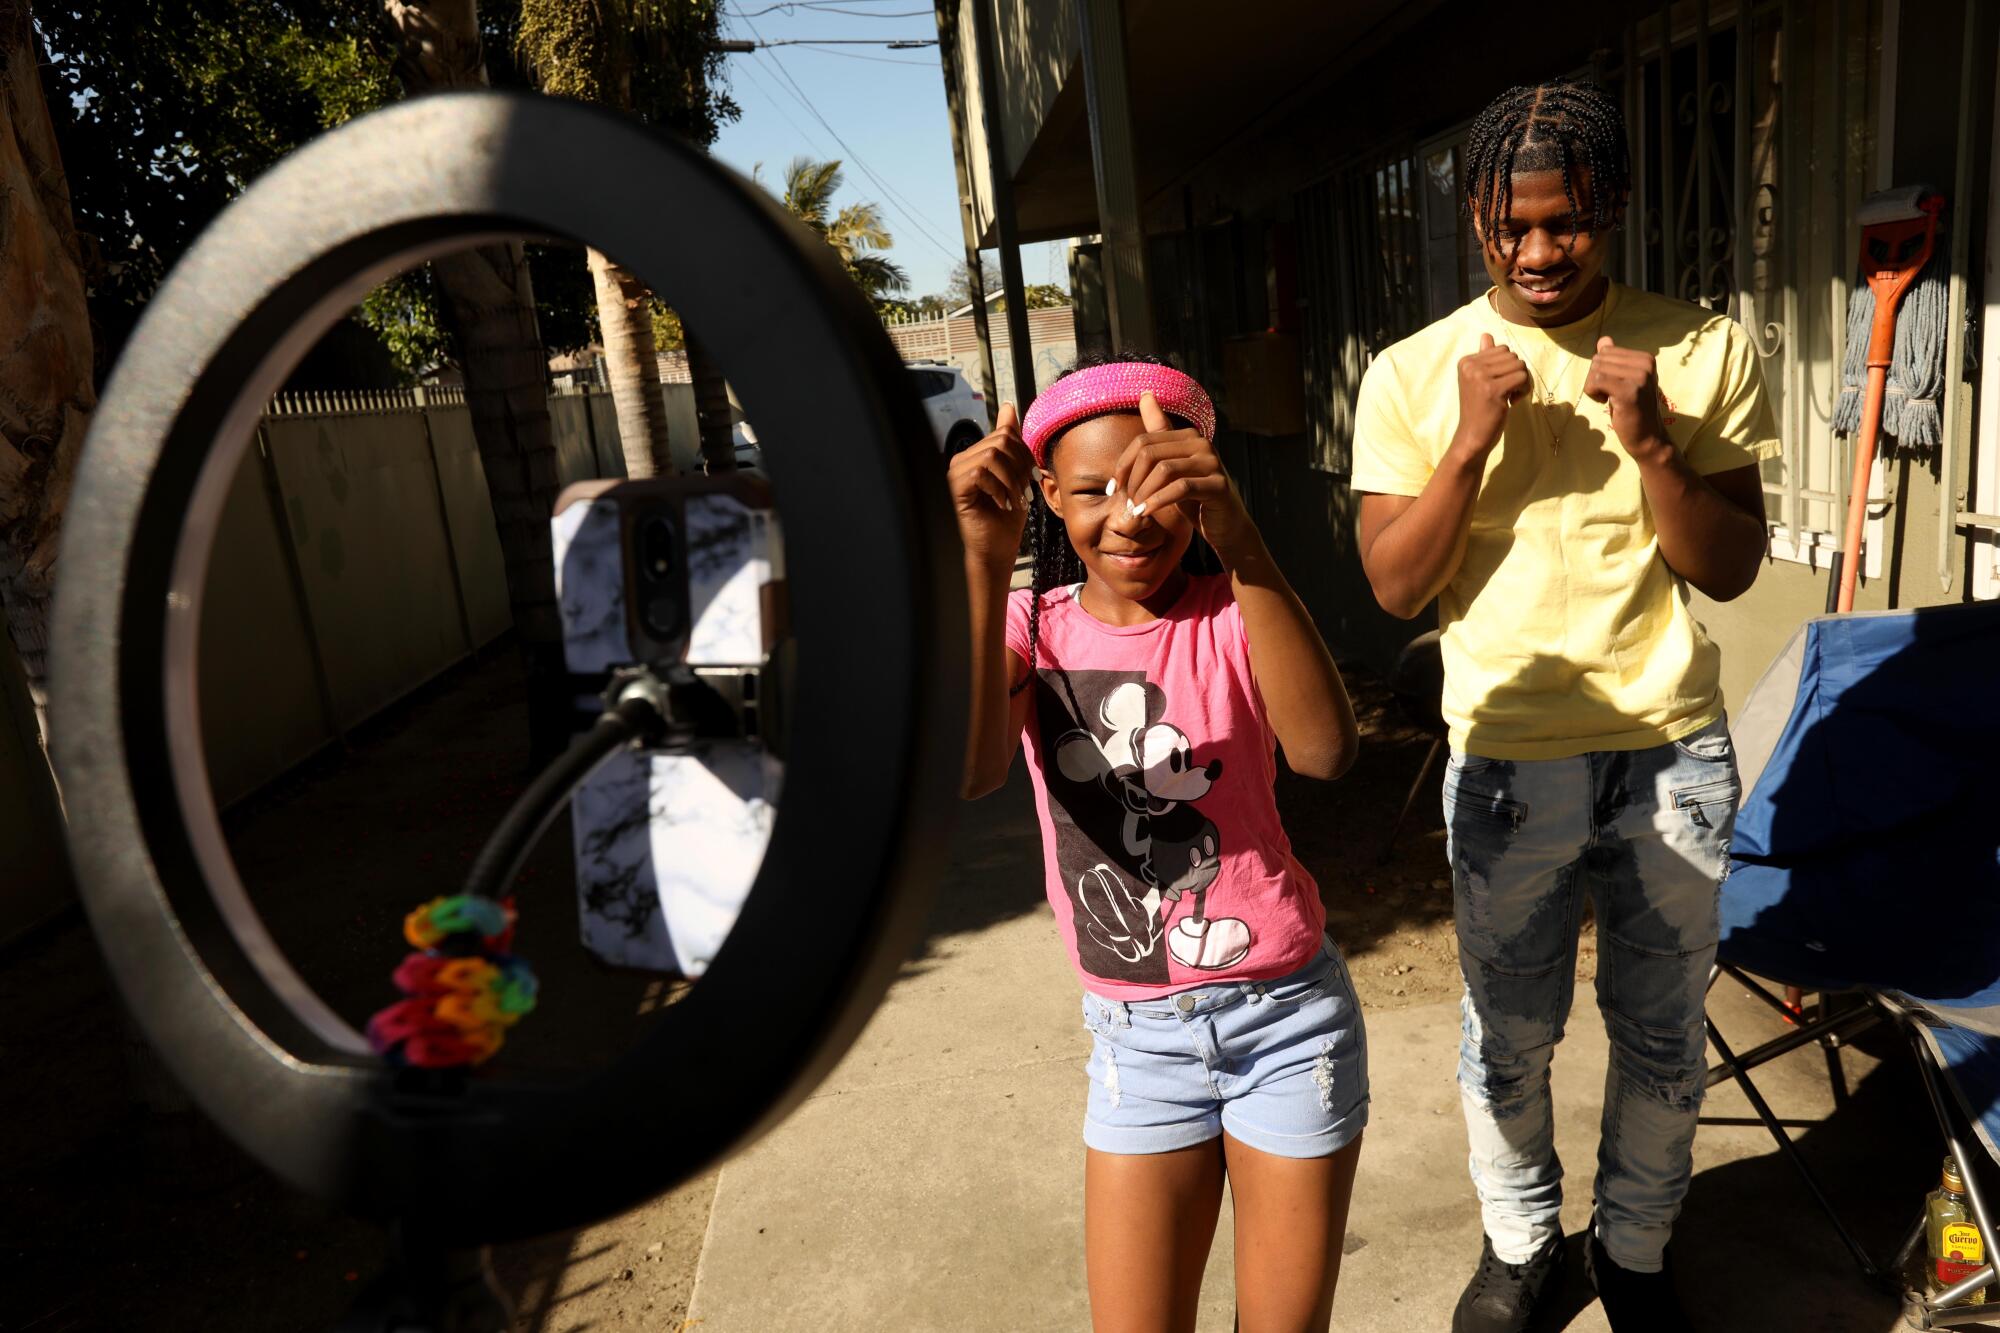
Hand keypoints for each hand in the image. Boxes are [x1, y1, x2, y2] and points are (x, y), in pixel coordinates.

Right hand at [947, 402, 1035, 572]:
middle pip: (1000, 441)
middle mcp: (963, 459)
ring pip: (992, 455)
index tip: (1032, 477)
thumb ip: (1013, 443)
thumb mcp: (1017, 474)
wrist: (997, 548)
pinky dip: (998, 488)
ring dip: (1011, 480)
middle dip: (1020, 466)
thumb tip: (1009, 407)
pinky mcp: (955, 487)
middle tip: (1024, 490)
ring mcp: (956, 472)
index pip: (1005, 433)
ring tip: (1014, 499)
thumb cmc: (1006, 517)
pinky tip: (1001, 504)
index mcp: (977, 453)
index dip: (1024, 453)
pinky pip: (981, 472)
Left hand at [1113, 391, 1259, 565]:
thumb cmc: (1195, 499)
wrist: (1225, 526)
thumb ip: (1159, 435)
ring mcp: (1212, 463)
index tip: (1113, 488)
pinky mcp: (1219, 485)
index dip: (1123, 465)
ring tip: (1136, 510)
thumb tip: (1146, 393)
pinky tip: (1147, 513)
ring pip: (1164, 470)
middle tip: (1128, 503)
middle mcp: (1202, 443)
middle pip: (1150, 453)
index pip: (1143, 441)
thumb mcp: (1172, 467)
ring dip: (1143, 493)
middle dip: (1132, 480)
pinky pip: (1180, 488)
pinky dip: (1157, 501)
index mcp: (1188, 436)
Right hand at [1453, 332, 1531, 458]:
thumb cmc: (1478, 409)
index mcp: (1466, 361)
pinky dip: (1523, 390)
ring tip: (1510, 397)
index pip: (1502, 349)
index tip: (1499, 384)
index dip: (1507, 367)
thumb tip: (1486, 335)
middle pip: (1512, 355)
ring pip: (1519, 365)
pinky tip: (1512, 401)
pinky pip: (1522, 377)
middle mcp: (1471, 366)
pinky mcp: (1492, 389)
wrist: (1472, 436)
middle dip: (1516, 373)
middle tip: (1508, 392)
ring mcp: (1480, 377)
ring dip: (1521, 382)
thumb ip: (1483, 357)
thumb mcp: (1478, 380)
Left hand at [1584, 336, 1670, 461]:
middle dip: (1595, 378)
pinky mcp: (1628, 391)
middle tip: (1608, 394)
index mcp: (1646, 358)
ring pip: (1596, 370)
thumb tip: (1603, 339)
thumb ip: (1615, 360)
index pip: (1606, 350)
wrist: (1648, 437)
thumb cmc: (1633, 409)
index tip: (1613, 385)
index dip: (1601, 369)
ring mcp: (1639, 377)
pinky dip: (1592, 393)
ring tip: (1608, 399)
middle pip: (1599, 359)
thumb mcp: (1625, 380)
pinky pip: (1596, 381)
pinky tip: (1605, 402)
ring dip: (1593, 387)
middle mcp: (1645, 363)